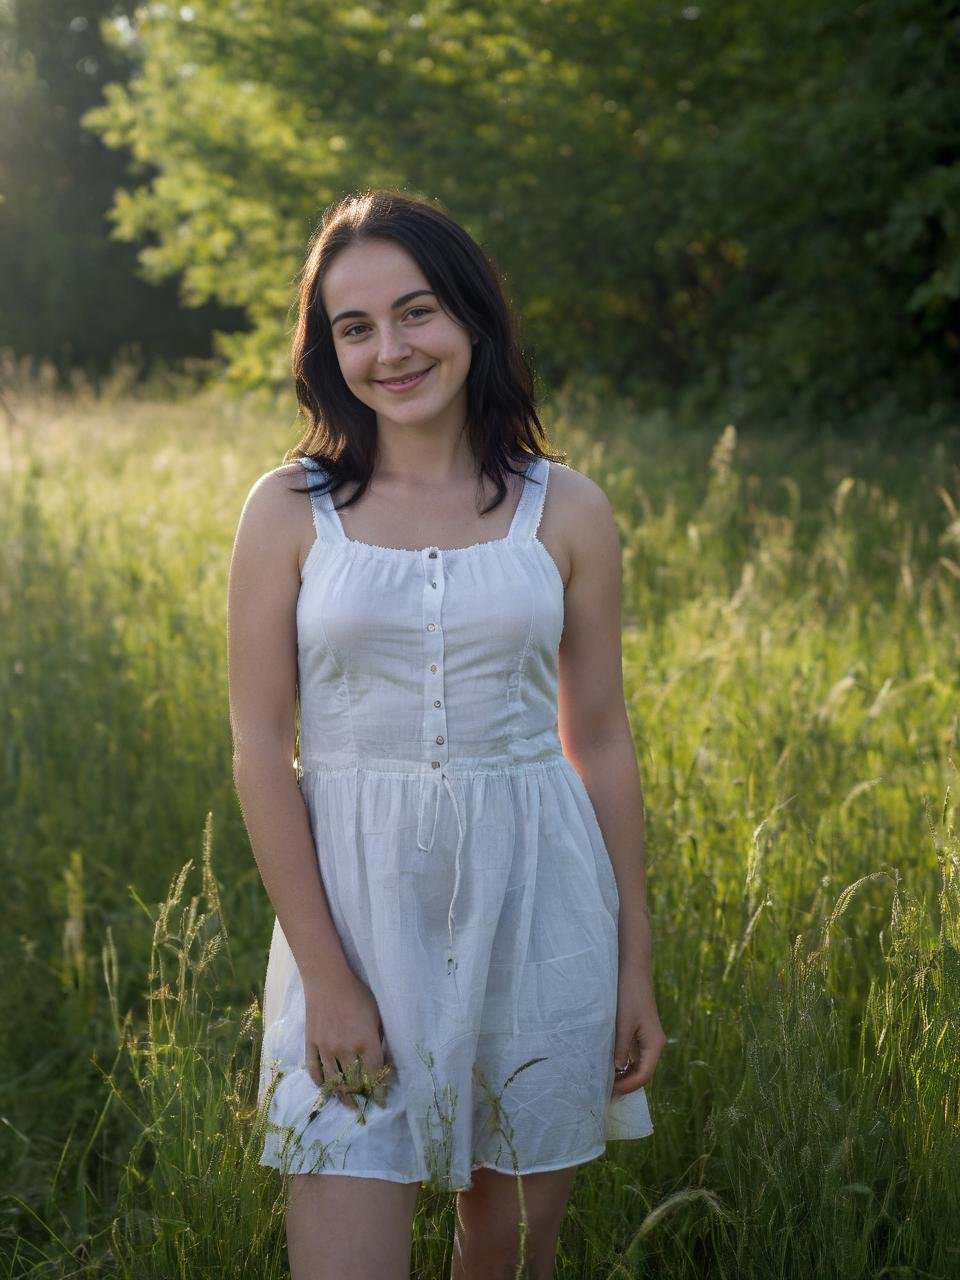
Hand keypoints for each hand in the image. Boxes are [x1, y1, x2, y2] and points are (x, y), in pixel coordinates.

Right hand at [302, 968, 392, 1112]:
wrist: (328, 981)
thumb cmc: (357, 994)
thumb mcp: (376, 1015)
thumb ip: (379, 1038)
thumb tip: (382, 1058)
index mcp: (366, 1042)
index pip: (374, 1075)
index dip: (379, 1091)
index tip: (381, 1101)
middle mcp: (345, 1050)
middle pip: (354, 1082)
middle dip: (361, 1096)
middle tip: (365, 1105)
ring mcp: (326, 1049)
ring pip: (334, 1082)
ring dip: (343, 1096)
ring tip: (349, 1105)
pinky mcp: (311, 1045)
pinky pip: (314, 1071)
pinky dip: (321, 1083)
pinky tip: (327, 1089)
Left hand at [611, 973, 665, 1096]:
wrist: (632, 971)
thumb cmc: (628, 995)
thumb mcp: (622, 1024)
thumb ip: (620, 1049)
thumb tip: (617, 1070)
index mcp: (654, 1044)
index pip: (644, 1075)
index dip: (628, 1086)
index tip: (609, 1091)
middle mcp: (653, 1044)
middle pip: (642, 1072)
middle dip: (625, 1083)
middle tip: (604, 1089)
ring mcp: (646, 1038)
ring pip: (637, 1064)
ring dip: (623, 1073)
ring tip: (604, 1079)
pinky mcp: (639, 1031)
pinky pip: (633, 1054)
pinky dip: (622, 1062)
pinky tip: (608, 1063)